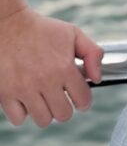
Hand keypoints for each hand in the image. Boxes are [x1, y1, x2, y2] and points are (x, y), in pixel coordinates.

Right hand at [0, 7, 102, 126]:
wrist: (9, 25)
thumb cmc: (43, 30)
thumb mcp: (73, 34)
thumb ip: (92, 53)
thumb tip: (98, 78)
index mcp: (64, 67)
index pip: (83, 99)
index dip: (85, 101)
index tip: (80, 99)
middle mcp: (45, 81)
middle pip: (64, 115)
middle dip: (66, 107)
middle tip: (61, 97)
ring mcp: (24, 89)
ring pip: (43, 121)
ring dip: (46, 112)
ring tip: (44, 98)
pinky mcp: (6, 94)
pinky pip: (19, 120)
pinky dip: (23, 113)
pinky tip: (26, 98)